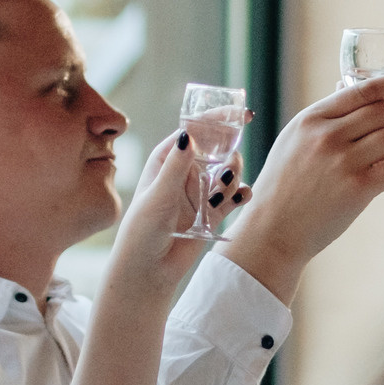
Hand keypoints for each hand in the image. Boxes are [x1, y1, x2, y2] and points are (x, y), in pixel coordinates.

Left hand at [105, 125, 228, 299]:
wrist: (148, 271)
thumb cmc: (142, 231)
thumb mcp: (158, 196)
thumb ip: (176, 167)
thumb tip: (190, 134)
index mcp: (166, 159)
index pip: (195, 130)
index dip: (217, 118)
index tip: (240, 113)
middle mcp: (185, 171)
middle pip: (217, 147)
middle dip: (229, 149)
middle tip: (229, 165)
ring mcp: (200, 191)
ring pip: (229, 170)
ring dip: (232, 175)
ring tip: (221, 192)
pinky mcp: (213, 212)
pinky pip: (235, 196)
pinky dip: (241, 194)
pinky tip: (241, 197)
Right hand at [226, 71, 383, 298]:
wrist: (271, 230)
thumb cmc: (284, 185)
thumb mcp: (293, 140)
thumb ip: (323, 117)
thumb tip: (349, 86)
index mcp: (311, 119)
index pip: (362, 89)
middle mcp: (327, 135)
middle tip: (372, 146)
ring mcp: (343, 161)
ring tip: (370, 165)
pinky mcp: (358, 189)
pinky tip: (377, 183)